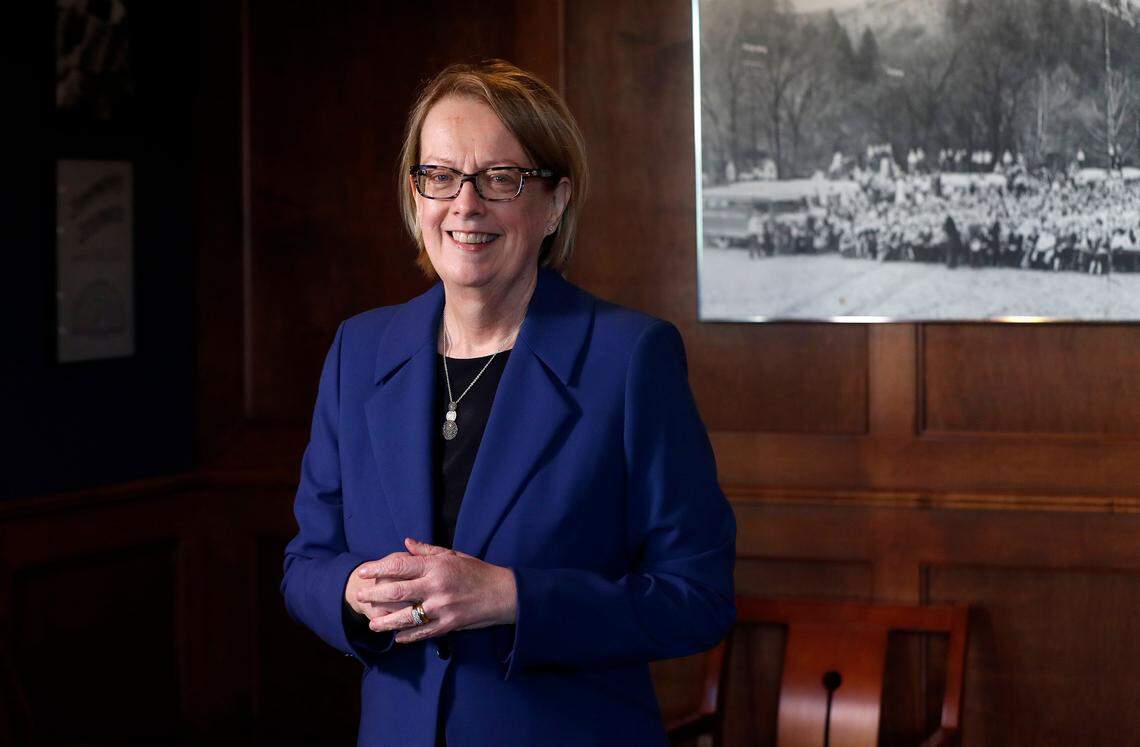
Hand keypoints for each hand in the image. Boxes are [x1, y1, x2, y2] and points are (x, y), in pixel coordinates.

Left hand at [354, 537, 517, 643]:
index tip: (363, 572)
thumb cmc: (477, 571)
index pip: (399, 566)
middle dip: (374, 595)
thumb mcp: (454, 555)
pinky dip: (408, 637)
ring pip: (405, 617)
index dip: (377, 569)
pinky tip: (397, 638)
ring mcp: (442, 608)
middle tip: (360, 598)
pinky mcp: (449, 625)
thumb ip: (427, 551)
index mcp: (436, 567)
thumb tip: (406, 543)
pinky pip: (423, 633)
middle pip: (396, 592)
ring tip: (372, 624)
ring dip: (385, 622)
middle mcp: (436, 587)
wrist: (503, 593)